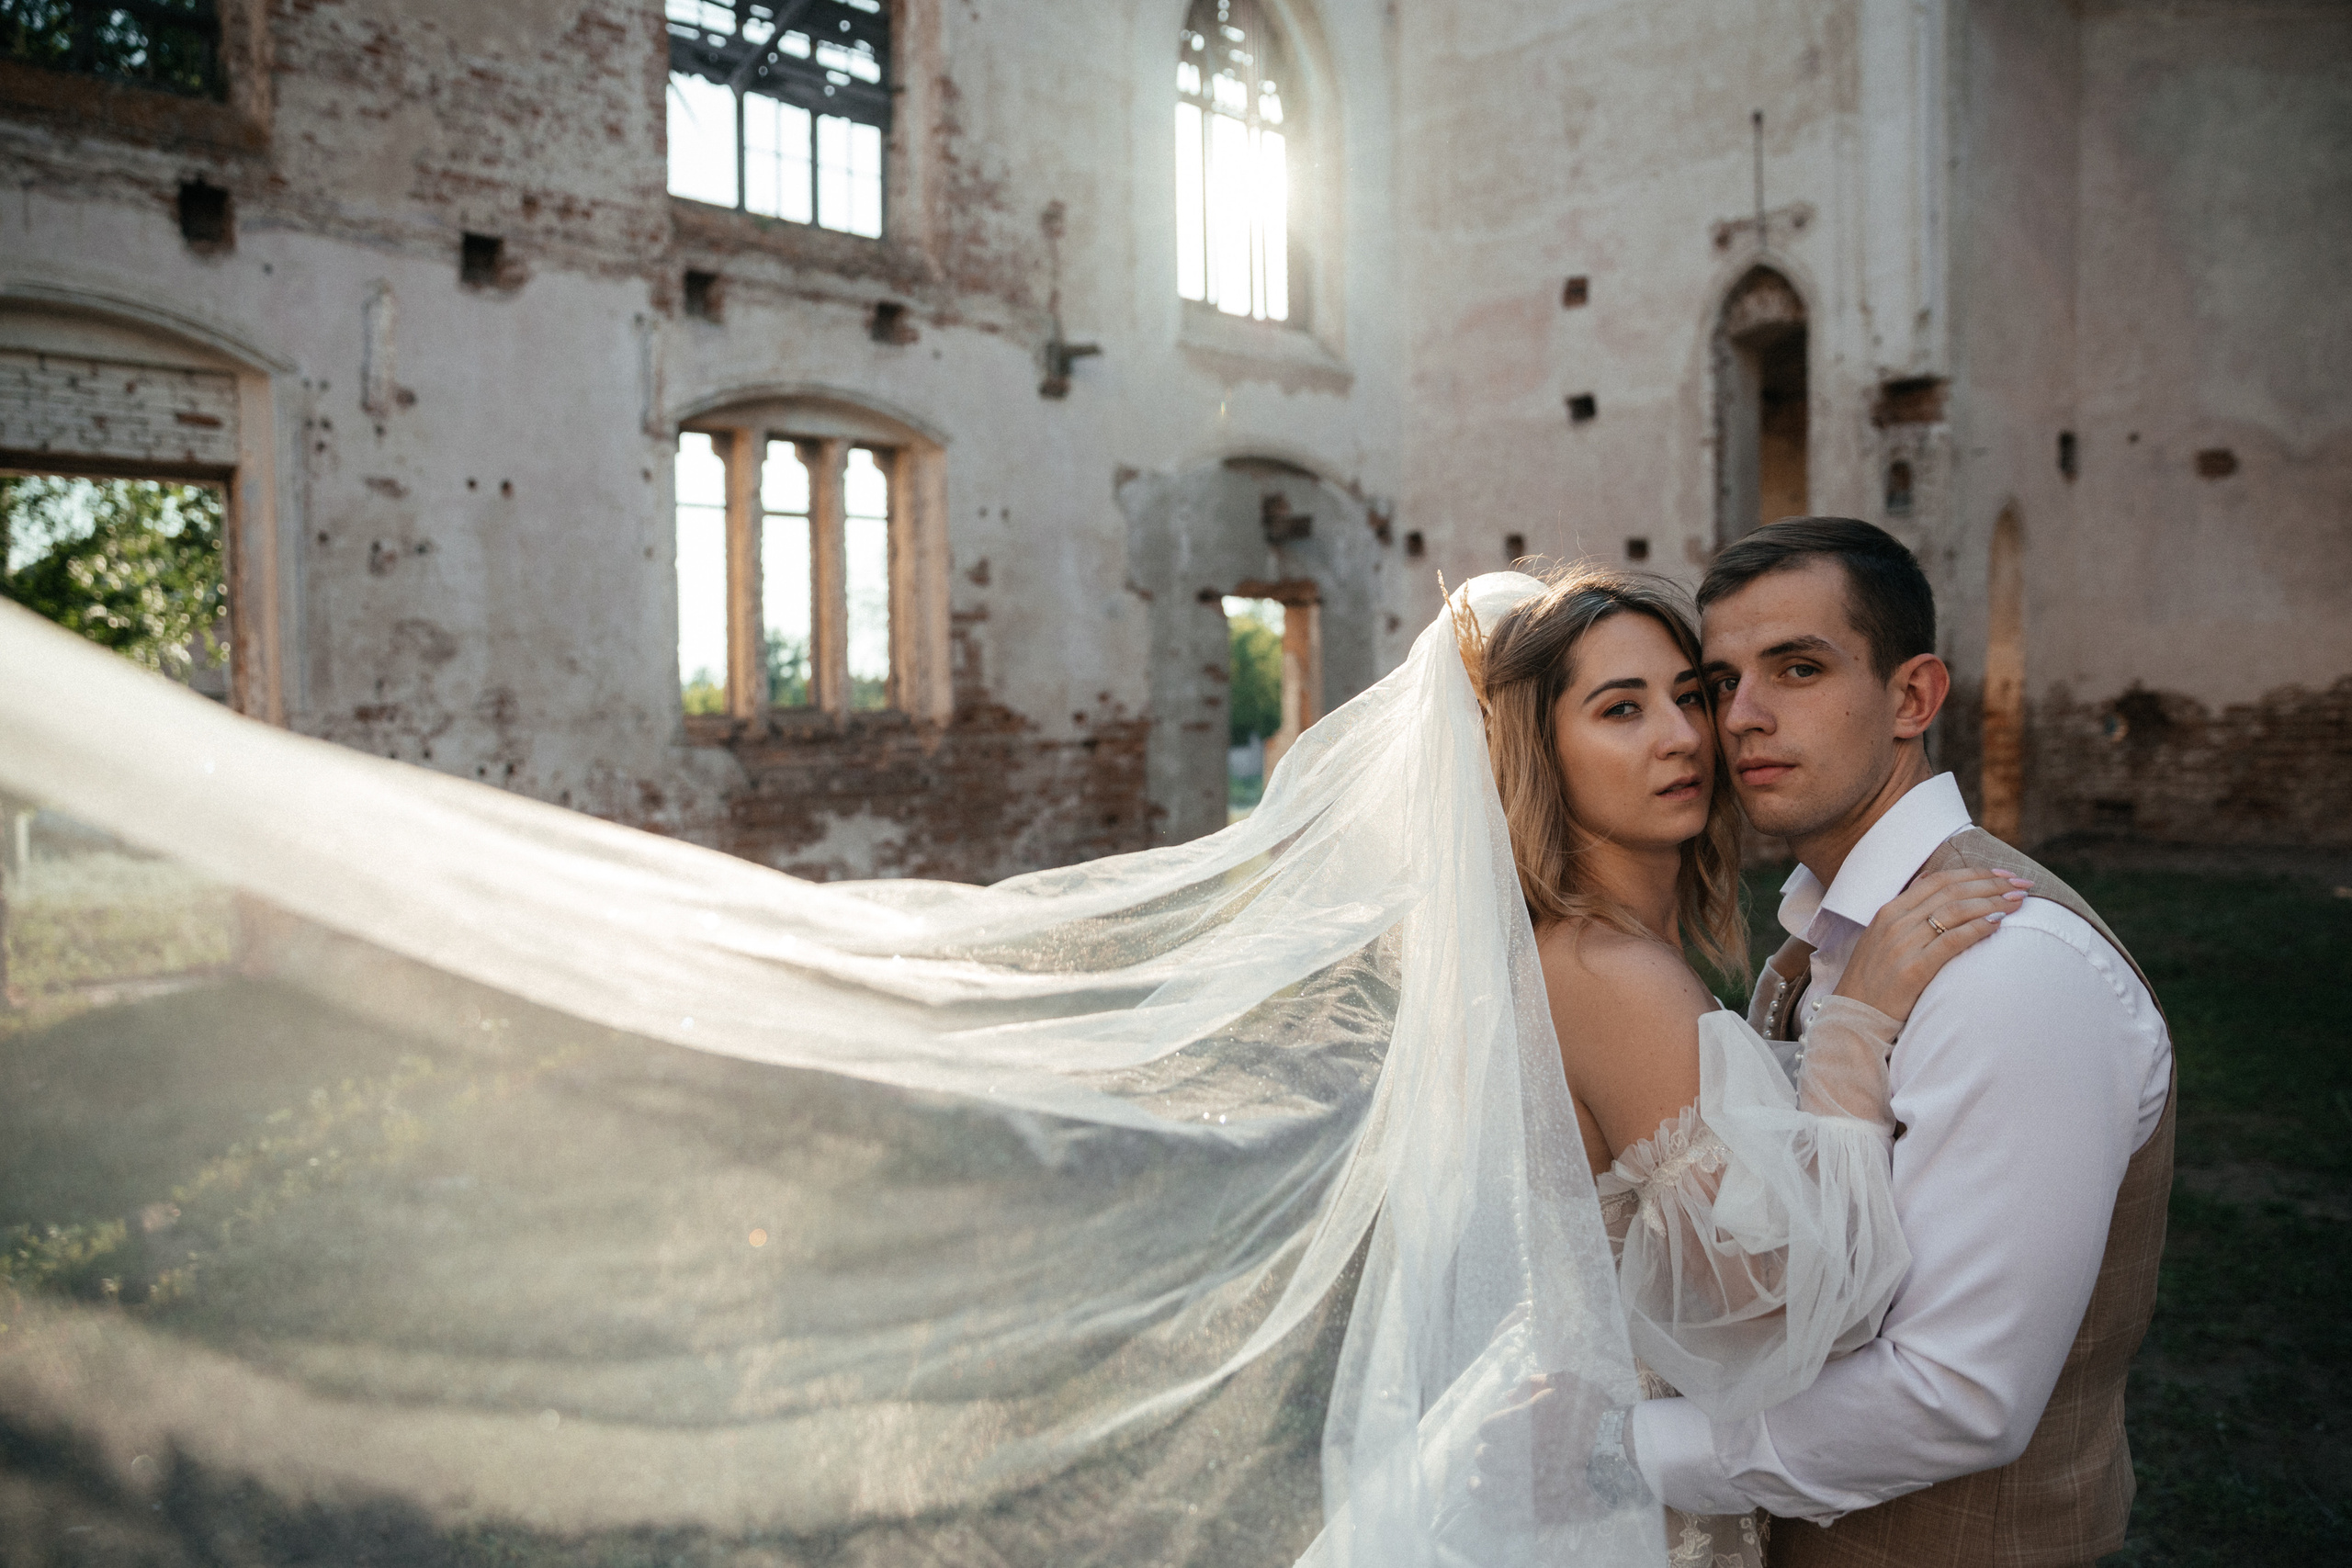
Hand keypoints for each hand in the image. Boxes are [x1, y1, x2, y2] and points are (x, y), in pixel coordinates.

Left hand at [1468, 1370, 1615, 1525]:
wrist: (1623, 1454)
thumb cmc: (1596, 1415)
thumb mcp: (1567, 1383)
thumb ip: (1533, 1383)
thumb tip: (1509, 1396)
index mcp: (1520, 1424)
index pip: (1487, 1429)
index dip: (1495, 1428)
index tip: (1503, 1431)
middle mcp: (1517, 1455)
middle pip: (1485, 1458)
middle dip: (1490, 1454)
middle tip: (1501, 1455)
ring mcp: (1526, 1485)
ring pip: (1486, 1489)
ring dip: (1481, 1485)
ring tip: (1478, 1485)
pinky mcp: (1538, 1510)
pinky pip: (1502, 1516)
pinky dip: (1491, 1512)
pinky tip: (1489, 1508)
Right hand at [1834, 867, 2030, 1023]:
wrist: (1854, 1015)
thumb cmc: (1875, 978)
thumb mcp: (1883, 936)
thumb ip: (1907, 911)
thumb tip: (1934, 883)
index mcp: (1889, 910)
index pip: (1938, 880)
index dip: (1974, 873)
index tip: (2002, 874)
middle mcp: (1896, 922)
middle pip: (1952, 891)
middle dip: (1991, 884)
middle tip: (2022, 884)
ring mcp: (1903, 944)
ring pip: (1955, 911)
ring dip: (1992, 902)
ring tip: (2018, 901)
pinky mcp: (1913, 969)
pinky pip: (1951, 941)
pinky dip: (1977, 928)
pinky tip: (1998, 923)